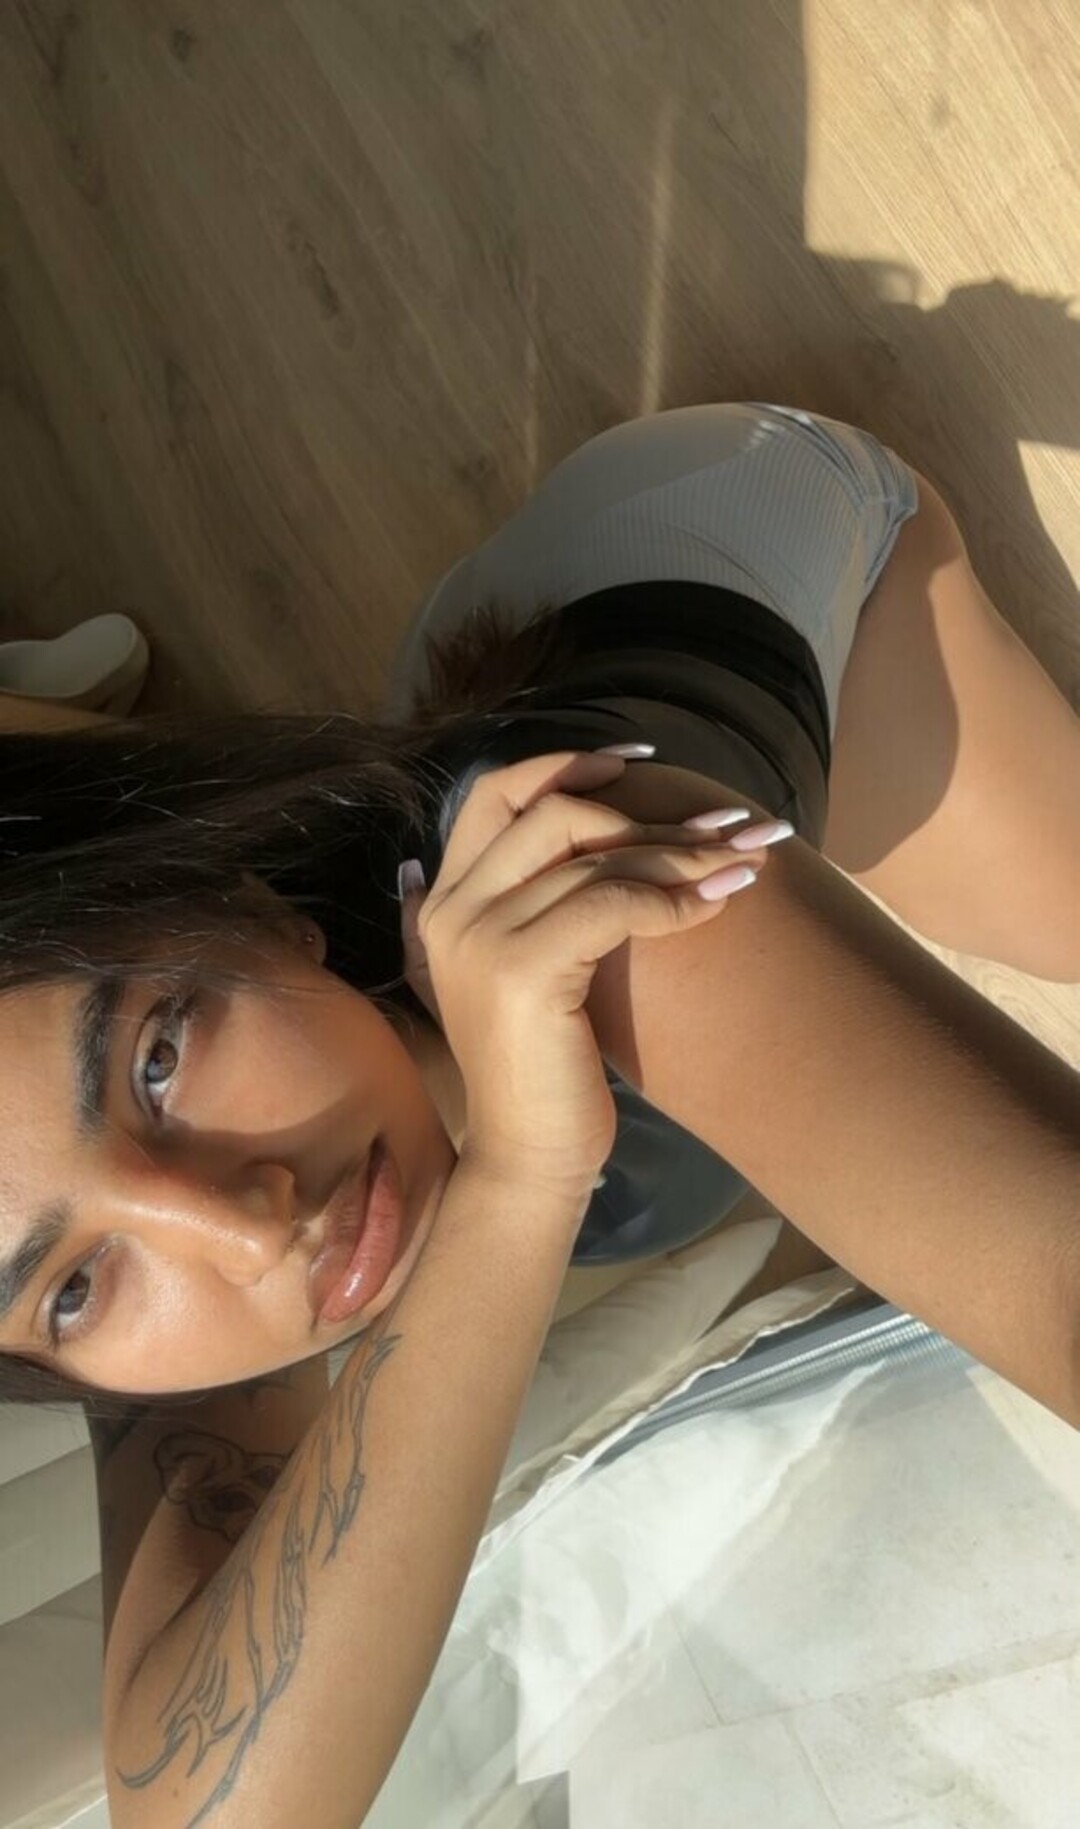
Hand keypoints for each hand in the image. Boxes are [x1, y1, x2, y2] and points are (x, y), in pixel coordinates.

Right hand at [398, 750, 770, 1205]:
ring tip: (747, 859)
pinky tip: (718, 904)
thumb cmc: (544, 1072)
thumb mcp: (522, 974)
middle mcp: (449, 908)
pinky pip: (611, 902)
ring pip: (593, 855)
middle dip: (653, 812)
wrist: (528, 1159)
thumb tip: (558, 850)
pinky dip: (672, 897)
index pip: (499, 793)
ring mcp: (479, 936)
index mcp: (443, 901)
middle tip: (732, 823)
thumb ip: (520, 909)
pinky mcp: (520, 968)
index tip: (647, 764)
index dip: (570, 762)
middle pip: (556, 812)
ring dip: (682, 851)